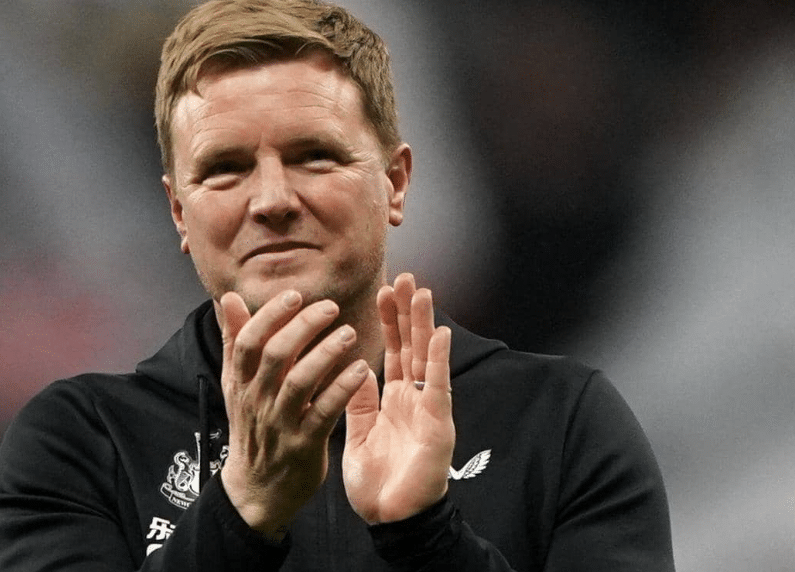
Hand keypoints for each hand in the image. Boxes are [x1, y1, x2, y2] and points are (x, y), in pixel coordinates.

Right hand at [217, 290, 369, 539]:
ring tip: (349, 333)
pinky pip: (324, 412)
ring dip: (326, 353)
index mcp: (240, 382)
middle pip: (275, 355)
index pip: (248, 340)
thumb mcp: (237, 385)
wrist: (256, 489)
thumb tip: (229, 297)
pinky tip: (361, 370)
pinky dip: (342, 389)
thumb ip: (236, 340)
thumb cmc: (253, 427)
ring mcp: (280, 424)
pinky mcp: (303, 445)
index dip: (271, 315)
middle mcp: (257, 400)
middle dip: (303, 327)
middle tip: (331, 307)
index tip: (295, 295)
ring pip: (299, 382)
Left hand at [343, 273, 453, 523]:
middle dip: (407, 312)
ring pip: (425, 358)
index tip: (383, 290)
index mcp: (393, 401)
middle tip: (404, 276)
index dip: (389, 322)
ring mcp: (428, 409)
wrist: (389, 519)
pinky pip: (437, 386)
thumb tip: (357, 369)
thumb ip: (360, 402)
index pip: (392, 352)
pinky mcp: (437, 424)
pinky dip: (437, 360)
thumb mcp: (359, 435)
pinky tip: (438, 333)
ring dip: (423, 324)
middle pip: (410, 346)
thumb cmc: (377, 483)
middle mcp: (413, 399)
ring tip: (421, 291)